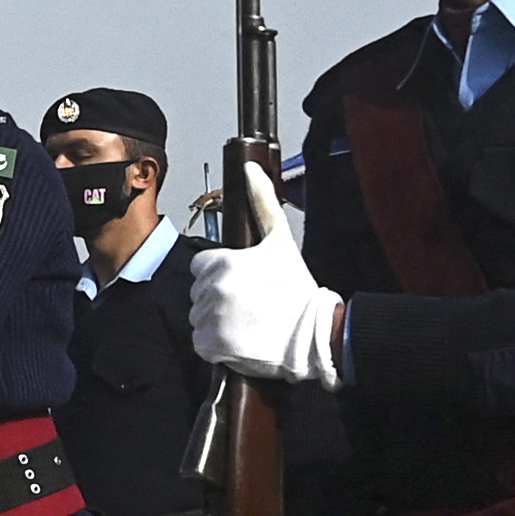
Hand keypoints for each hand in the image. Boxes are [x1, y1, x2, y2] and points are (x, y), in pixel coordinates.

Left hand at [187, 159, 345, 383]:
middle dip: (218, 297)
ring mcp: (211, 319)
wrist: (315, 336)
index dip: (220, 274)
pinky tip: (239, 340)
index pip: (202, 266)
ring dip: (216, 321)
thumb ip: (263, 203)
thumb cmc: (298, 289)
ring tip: (246, 322)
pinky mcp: (212, 346)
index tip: (242, 283)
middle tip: (249, 304)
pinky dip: (215, 345)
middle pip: (199, 291)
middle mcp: (213, 289)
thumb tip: (252, 169)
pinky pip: (201, 343)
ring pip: (199, 317)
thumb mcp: (280, 241)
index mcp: (223, 263)